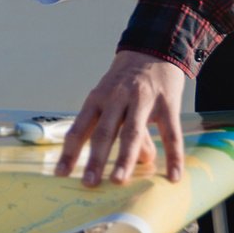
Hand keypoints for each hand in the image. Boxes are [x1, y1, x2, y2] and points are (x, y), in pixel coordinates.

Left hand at [55, 50, 187, 185]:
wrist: (153, 49)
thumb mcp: (109, 97)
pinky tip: (173, 176)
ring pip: (131, 133)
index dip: (69, 151)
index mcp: (97, 98)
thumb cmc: (125, 81)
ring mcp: (143, 100)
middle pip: (103, 132)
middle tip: (89, 183)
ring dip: (124, 159)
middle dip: (94, 158)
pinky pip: (170, 134)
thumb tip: (119, 162)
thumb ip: (110, 126)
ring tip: (118, 181)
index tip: (60, 173)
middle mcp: (117, 98)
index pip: (79, 128)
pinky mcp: (168, 104)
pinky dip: (173, 156)